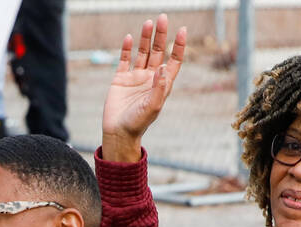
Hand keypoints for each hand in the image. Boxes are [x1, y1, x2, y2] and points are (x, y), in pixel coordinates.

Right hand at [100, 15, 185, 162]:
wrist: (118, 133)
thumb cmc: (138, 123)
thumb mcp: (153, 107)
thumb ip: (159, 88)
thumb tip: (162, 68)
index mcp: (161, 84)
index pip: (173, 60)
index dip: (179, 46)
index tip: (182, 30)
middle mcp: (150, 78)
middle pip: (158, 52)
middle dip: (161, 35)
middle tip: (163, 18)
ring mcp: (135, 77)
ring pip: (143, 53)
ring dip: (146, 38)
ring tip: (149, 23)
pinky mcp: (120, 79)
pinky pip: (124, 60)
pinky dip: (126, 49)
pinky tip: (128, 38)